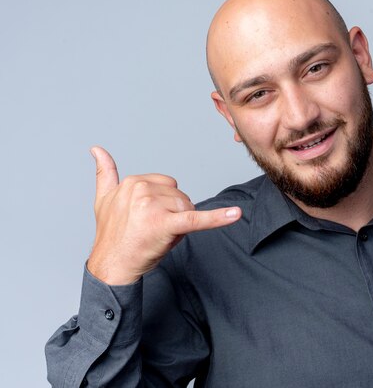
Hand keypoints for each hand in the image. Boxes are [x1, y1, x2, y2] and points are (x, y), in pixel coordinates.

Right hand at [86, 146, 240, 284]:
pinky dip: (218, 218)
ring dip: (180, 224)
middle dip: (174, 214)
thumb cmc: (113, 235)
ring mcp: (153, 206)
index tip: (146, 218)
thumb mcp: (103, 199)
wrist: (112, 266)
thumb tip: (97, 148)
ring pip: (187, 208)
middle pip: (180, 196)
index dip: (164, 204)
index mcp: (132, 181)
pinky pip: (197, 219)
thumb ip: (105, 173)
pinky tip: (235, 214)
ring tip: (157, 236)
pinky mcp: (167, 224)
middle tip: (152, 231)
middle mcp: (142, 190)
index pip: (168, 186)